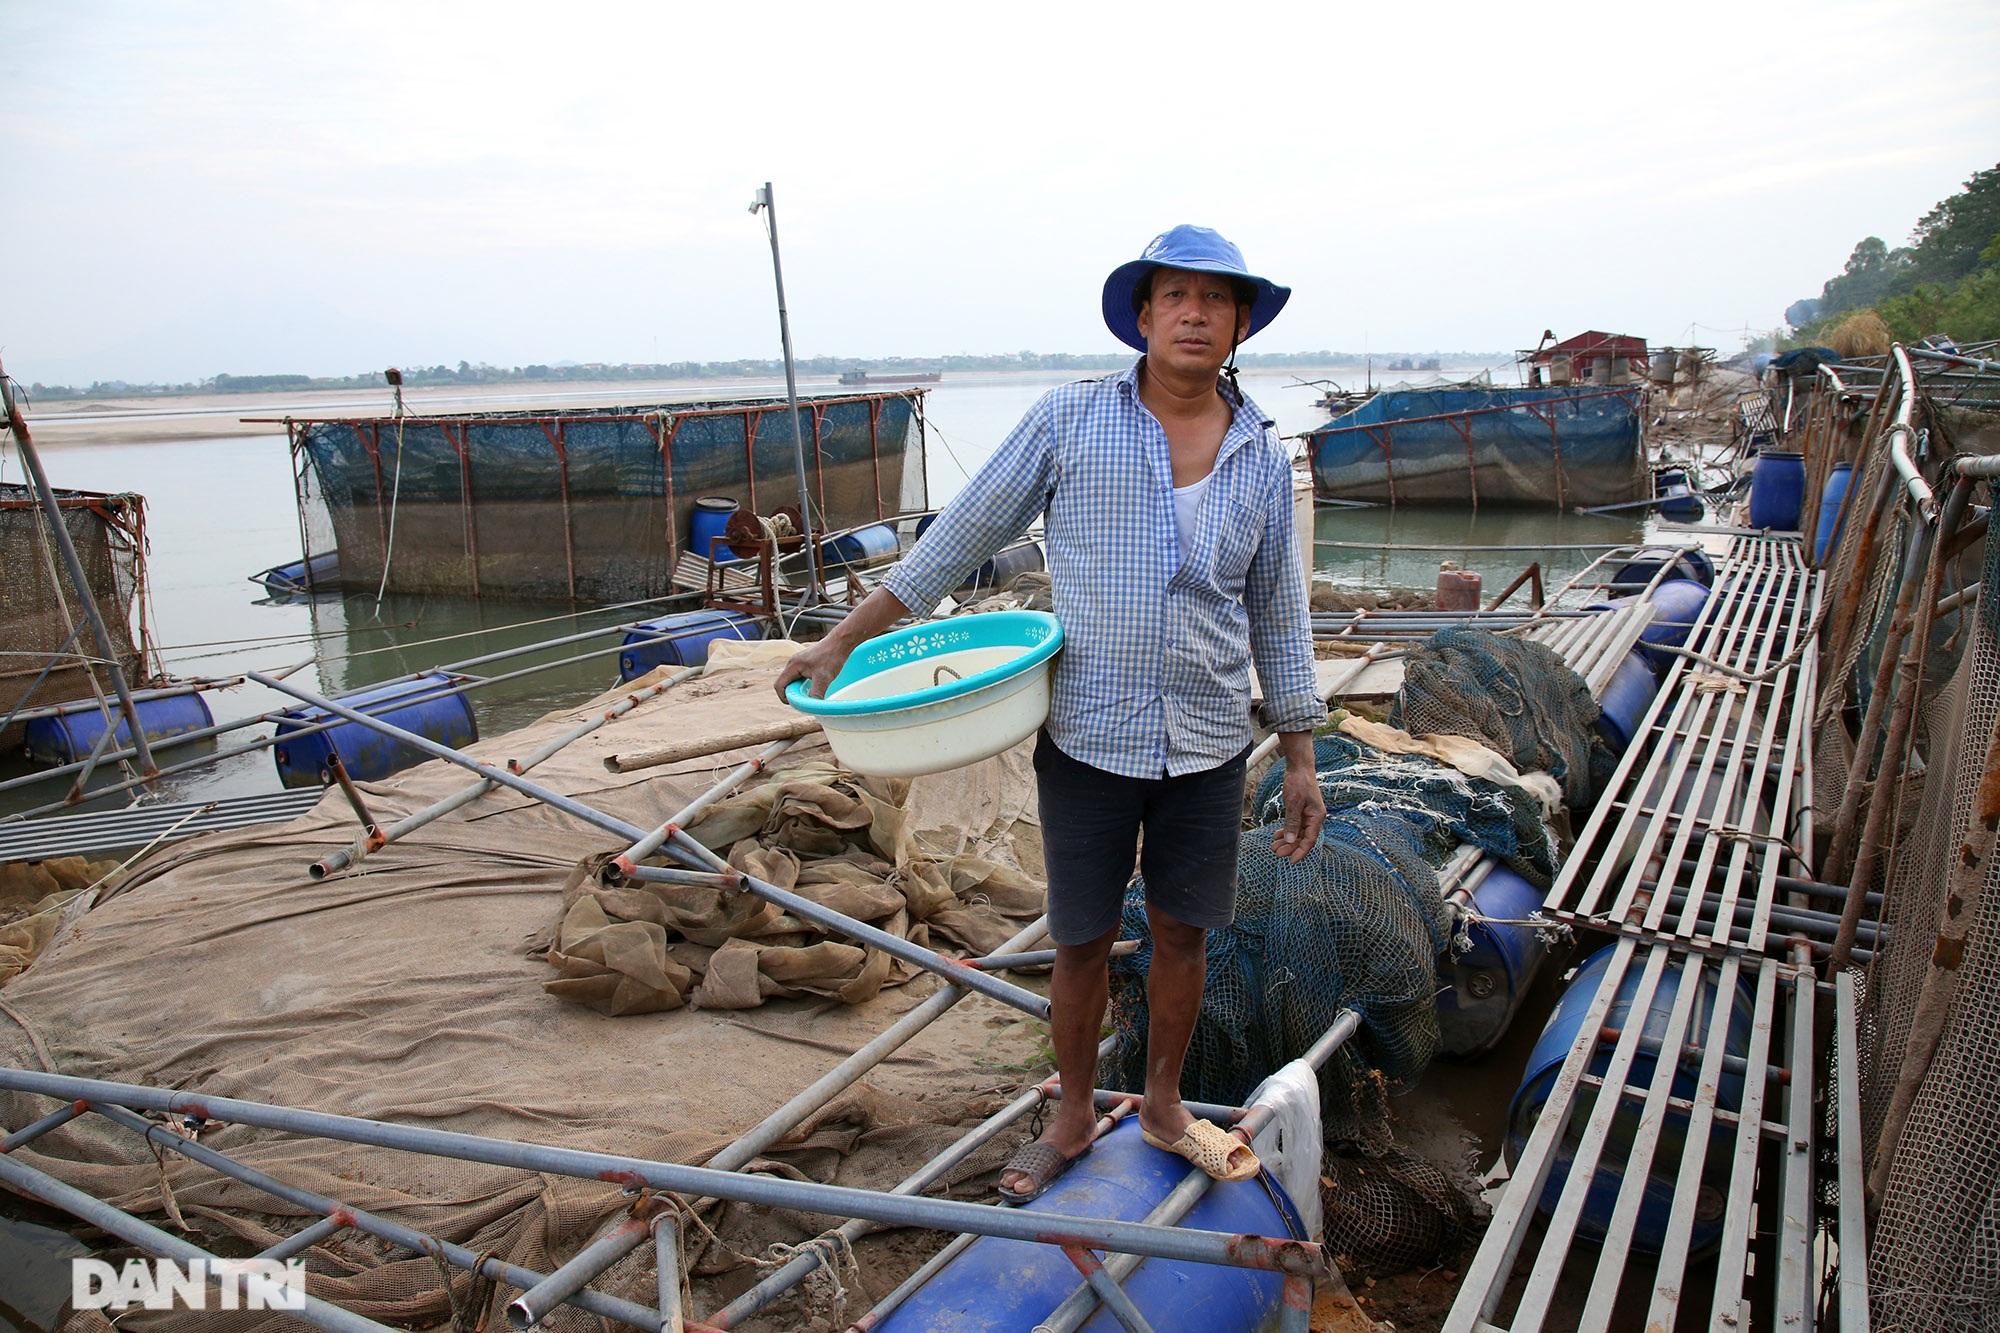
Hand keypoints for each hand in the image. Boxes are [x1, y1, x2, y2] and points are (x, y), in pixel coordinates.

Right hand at [772, 586, 914, 702]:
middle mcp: (793, 663)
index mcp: (792, 665)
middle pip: (785, 683)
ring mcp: (800, 662)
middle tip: (804, 700)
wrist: (841, 642)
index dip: (784, 697)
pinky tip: (817, 685)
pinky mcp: (807, 662)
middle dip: (792, 694)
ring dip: (799, 689)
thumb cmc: (831, 657)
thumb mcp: (823, 678)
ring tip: (811, 693)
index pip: (779, 685)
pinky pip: (801, 676)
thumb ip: (816, 693)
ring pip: (794, 680)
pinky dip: (805, 684)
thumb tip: (812, 707)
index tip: (795, 704)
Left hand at [1268, 733, 1325, 862]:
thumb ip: (1292, 822)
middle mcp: (1314, 818)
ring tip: (1274, 846)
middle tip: (1276, 853)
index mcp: (1317, 817)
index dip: (1300, 852)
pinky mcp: (1301, 810)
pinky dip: (1286, 830)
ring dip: (1287, 840)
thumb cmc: (1299, 783)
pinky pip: (1294, 825)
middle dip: (1290, 847)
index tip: (1291, 862)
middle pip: (1303, 838)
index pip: (1310, 840)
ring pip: (1298, 832)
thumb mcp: (1293, 803)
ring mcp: (1308, 814)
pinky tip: (1277, 835)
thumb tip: (1291, 841)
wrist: (1299, 767)